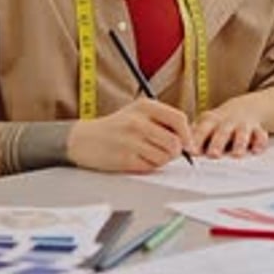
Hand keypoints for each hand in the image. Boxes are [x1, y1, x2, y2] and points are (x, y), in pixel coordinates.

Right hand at [67, 98, 193, 172]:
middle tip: (162, 150)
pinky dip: (148, 166)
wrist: (85, 139)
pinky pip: (150, 167)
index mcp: (145, 106)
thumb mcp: (138, 113)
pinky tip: (136, 158)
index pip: (178, 119)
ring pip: (165, 157)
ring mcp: (131, 140)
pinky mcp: (125, 158)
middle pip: (175, 143)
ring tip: (146, 153)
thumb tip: (187, 139)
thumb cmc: (116, 127)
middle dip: (174, 151)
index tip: (188, 144)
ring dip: (160, 160)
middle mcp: (138, 121)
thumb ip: (162, 121)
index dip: (187, 134)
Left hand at [192, 97, 268, 157]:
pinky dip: (260, 142)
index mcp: (212, 121)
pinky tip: (257, 150)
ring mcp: (243, 125)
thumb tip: (178, 149)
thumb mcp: (206, 124)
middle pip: (222, 132)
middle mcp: (227, 122)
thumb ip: (195, 136)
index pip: (202, 129)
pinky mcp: (258, 130)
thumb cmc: (220, 122)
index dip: (196, 139)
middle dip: (217, 143)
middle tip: (213, 154)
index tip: (191, 151)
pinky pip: (261, 136)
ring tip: (236, 154)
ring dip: (239, 143)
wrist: (246, 108)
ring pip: (242, 133)